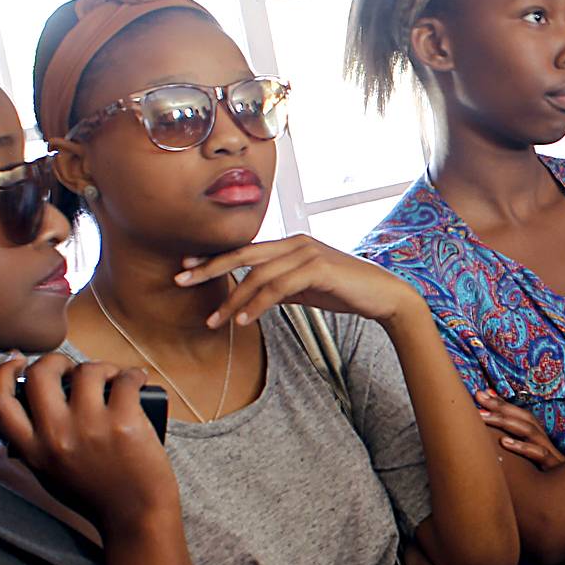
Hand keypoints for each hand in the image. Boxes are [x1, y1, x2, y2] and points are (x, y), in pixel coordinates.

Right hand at [0, 353, 179, 536]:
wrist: (136, 520)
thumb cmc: (98, 498)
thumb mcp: (51, 476)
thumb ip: (37, 446)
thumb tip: (31, 408)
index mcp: (33, 451)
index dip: (3, 372)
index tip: (17, 360)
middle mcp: (56, 437)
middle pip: (42, 374)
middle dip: (57, 360)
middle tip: (73, 369)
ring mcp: (90, 428)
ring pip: (88, 370)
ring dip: (102, 368)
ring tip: (113, 379)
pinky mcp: (124, 423)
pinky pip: (125, 379)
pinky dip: (134, 376)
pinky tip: (138, 381)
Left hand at [175, 234, 422, 327]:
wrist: (384, 296)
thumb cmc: (346, 291)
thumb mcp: (306, 288)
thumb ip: (280, 287)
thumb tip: (255, 297)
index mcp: (290, 244)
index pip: (245, 249)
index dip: (214, 258)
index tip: (187, 268)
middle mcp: (295, 242)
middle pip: (243, 254)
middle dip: (209, 268)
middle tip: (180, 281)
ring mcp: (306, 252)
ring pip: (258, 274)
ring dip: (233, 299)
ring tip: (214, 321)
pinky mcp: (317, 268)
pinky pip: (278, 287)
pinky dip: (257, 304)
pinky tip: (243, 320)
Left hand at [474, 389, 564, 469]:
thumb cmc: (545, 480)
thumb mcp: (529, 463)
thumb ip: (513, 448)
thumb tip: (490, 435)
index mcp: (538, 439)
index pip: (520, 415)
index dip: (501, 403)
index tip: (480, 393)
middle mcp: (544, 442)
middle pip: (524, 417)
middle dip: (501, 406)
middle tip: (478, 397)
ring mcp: (549, 453)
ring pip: (529, 431)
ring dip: (505, 421)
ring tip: (483, 417)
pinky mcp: (552, 467)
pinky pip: (539, 454)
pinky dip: (522, 447)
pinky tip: (504, 443)